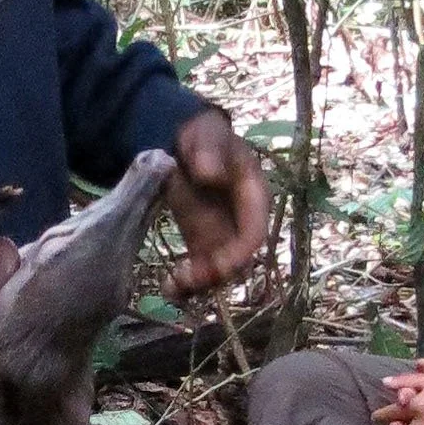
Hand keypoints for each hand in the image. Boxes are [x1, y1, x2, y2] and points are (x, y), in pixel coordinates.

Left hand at [166, 109, 269, 300]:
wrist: (183, 140)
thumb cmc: (203, 136)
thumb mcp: (206, 135)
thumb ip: (209, 151)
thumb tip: (210, 174)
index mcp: (253, 195)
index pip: (255, 232)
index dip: (239, 253)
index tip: (218, 266)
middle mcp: (242, 220)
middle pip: (239, 259)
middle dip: (216, 275)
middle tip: (187, 278)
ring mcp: (223, 233)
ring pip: (220, 271)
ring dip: (201, 285)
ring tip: (173, 287)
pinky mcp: (204, 241)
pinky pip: (201, 268)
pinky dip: (187, 283)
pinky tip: (168, 289)